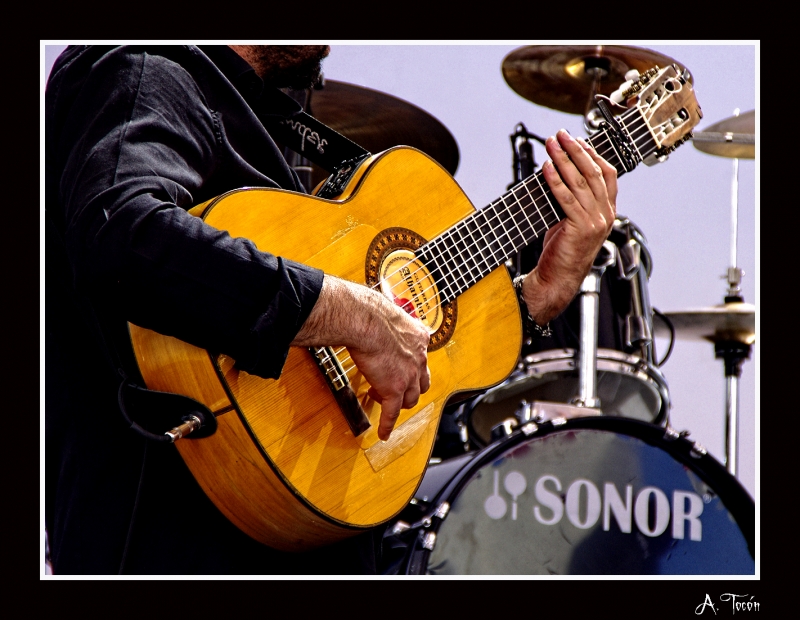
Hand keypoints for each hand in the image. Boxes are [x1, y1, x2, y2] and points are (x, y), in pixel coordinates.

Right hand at [293, 276, 430, 439]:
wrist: (366, 322)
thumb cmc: (370, 312)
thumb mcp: (386, 311)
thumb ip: (382, 316)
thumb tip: (364, 305)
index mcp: (418, 337)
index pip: (421, 356)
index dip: (413, 365)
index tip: (406, 367)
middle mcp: (418, 358)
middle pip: (421, 382)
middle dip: (410, 387)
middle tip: (396, 387)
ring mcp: (408, 376)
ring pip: (410, 399)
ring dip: (398, 402)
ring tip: (383, 400)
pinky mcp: (394, 390)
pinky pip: (391, 413)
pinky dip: (388, 425)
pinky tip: (384, 433)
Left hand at [519, 129, 616, 323]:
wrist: (558, 279)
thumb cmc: (562, 251)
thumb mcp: (571, 220)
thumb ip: (572, 200)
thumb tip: (557, 173)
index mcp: (607, 211)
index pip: (608, 175)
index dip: (593, 154)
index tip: (578, 140)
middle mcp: (605, 215)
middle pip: (594, 173)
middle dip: (576, 150)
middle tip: (561, 135)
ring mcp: (596, 221)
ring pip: (581, 182)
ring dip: (564, 159)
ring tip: (552, 144)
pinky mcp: (581, 228)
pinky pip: (567, 198)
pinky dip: (556, 180)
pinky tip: (547, 168)